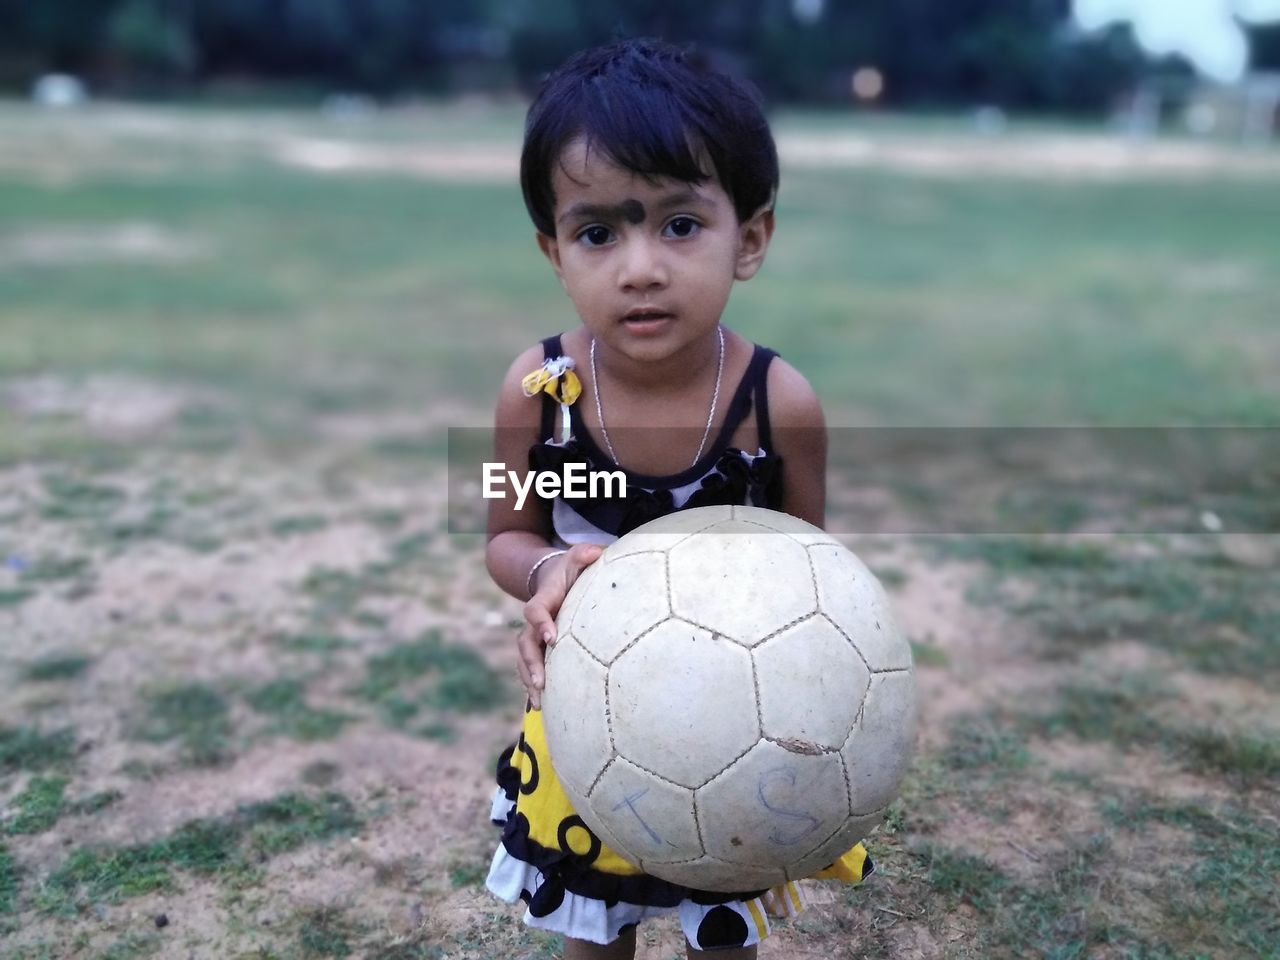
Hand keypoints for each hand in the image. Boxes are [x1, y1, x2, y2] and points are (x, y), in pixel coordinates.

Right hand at [518, 543, 602, 708]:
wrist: (554, 581)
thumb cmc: (572, 571)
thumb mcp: (577, 558)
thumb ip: (583, 554)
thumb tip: (596, 552)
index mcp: (543, 600)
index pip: (535, 611)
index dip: (540, 623)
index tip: (552, 638)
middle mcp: (534, 621)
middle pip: (525, 643)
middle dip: (531, 663)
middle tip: (542, 682)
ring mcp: (534, 638)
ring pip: (524, 661)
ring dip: (529, 681)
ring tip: (540, 702)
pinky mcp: (538, 651)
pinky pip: (530, 670)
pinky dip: (533, 687)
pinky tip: (542, 707)